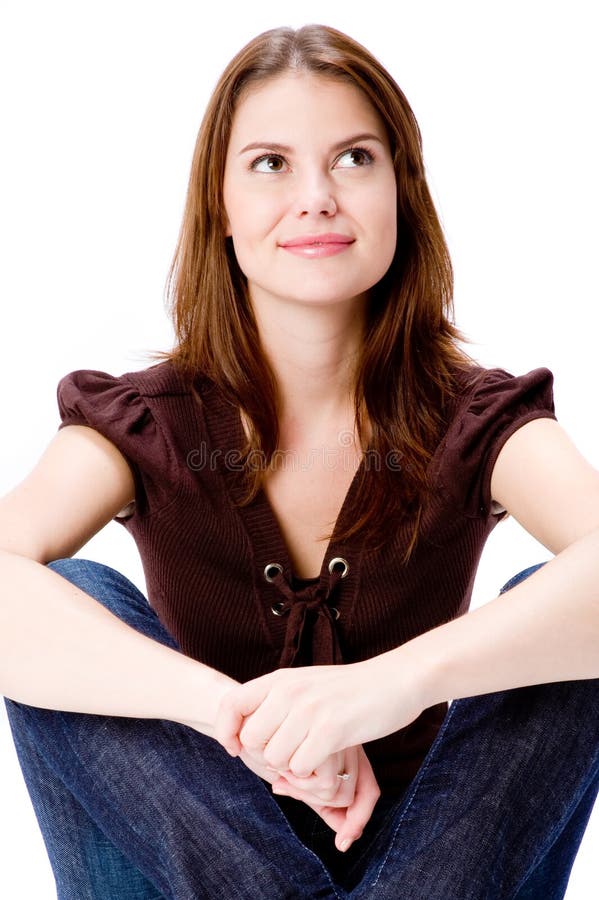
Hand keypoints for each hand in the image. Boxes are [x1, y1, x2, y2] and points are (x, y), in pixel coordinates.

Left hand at [214, 656, 425, 777]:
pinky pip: (301, 767)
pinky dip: (310, 773)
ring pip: (275, 758)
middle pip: (252, 740)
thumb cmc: (348, 689)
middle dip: (266, 755)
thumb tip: (243, 733)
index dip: (226, 731)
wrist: (394, 680)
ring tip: (310, 755)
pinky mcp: (332, 730)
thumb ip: (276, 701)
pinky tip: (324, 759)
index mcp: (280, 679)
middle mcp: (290, 691)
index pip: (231, 703)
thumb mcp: (305, 684)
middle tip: (289, 755)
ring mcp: (310, 710)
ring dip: (290, 766)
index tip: (236, 748)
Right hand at [270, 745, 380, 851]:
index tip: (343, 841)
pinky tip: (281, 766)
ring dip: (302, 791)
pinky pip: (325, 784)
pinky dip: (299, 784)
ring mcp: (339, 738)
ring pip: (336, 792)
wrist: (244, 712)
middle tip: (283, 784)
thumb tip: (346, 839)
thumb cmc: (267, 740)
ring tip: (280, 772)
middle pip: (350, 795)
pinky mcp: (327, 738)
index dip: (358, 819)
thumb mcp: (296, 774)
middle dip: (313, 800)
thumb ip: (318, 798)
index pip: (368, 790)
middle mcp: (347, 741)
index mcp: (345, 747)